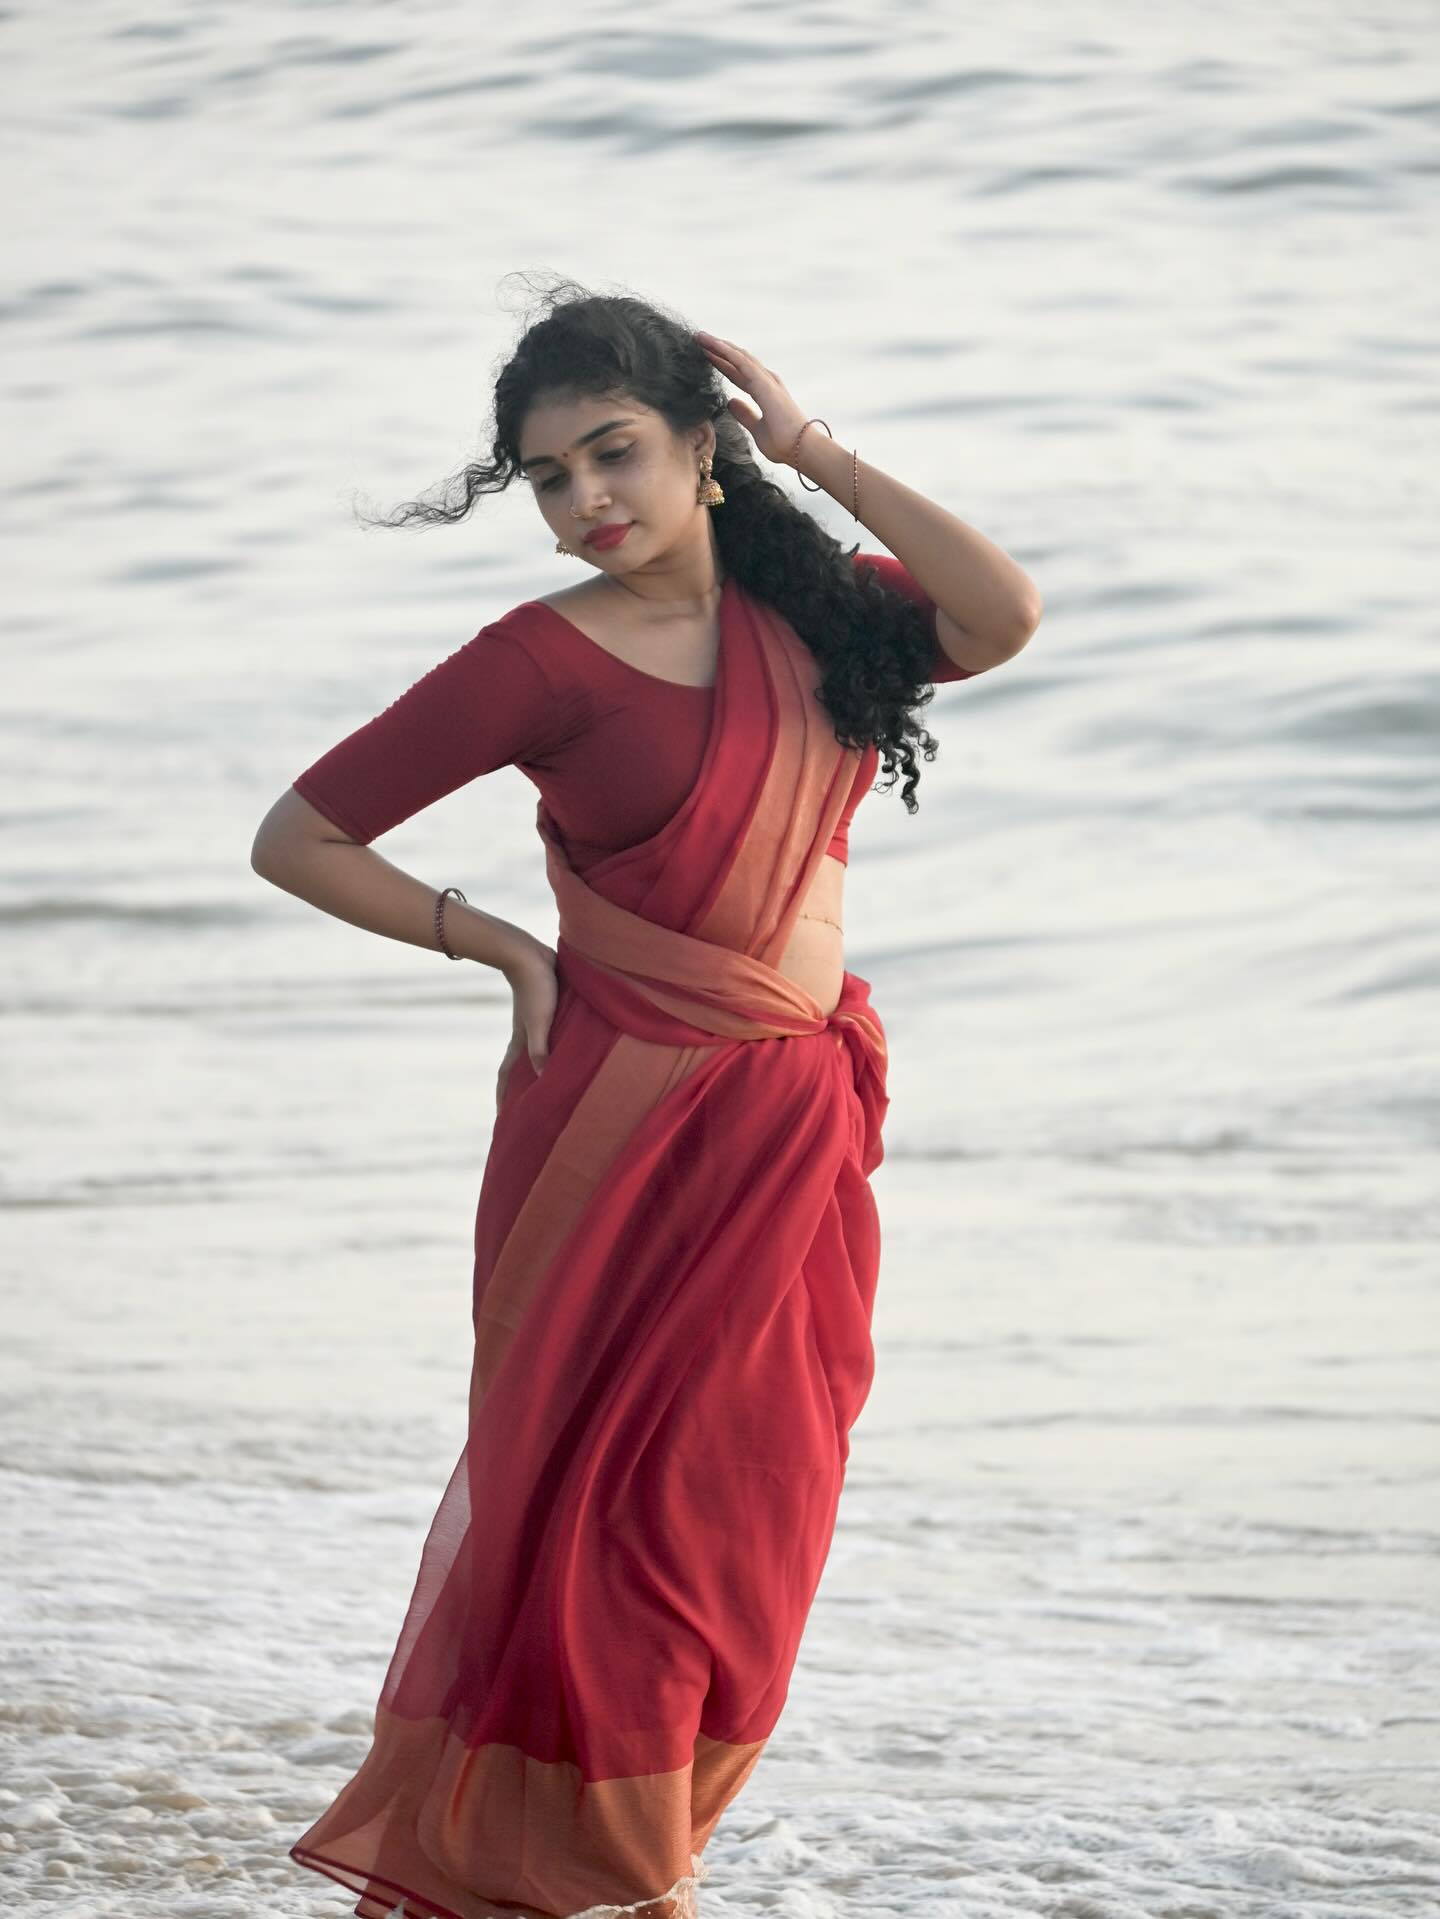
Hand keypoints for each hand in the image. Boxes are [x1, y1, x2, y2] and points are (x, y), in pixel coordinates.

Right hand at [495, 945, 557, 1115]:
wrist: (528, 955)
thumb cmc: (537, 988)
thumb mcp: (540, 1021)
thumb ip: (540, 1048)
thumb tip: (540, 1078)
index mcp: (520, 1042)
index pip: (508, 1076)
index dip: (504, 1097)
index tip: (501, 1119)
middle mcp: (525, 1036)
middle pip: (518, 1069)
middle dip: (516, 1090)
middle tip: (520, 1110)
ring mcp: (534, 1024)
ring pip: (532, 1055)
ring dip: (532, 1071)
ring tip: (539, 1087)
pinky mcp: (545, 1011)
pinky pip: (545, 1040)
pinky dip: (547, 1052)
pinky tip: (559, 1053)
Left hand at [694, 330, 811, 468]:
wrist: (802, 450)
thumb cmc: (784, 444)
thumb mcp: (757, 429)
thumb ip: (745, 415)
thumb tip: (731, 402)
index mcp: (764, 392)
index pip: (738, 374)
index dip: (722, 364)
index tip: (705, 355)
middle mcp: (766, 382)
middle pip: (737, 361)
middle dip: (718, 350)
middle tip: (699, 338)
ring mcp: (766, 381)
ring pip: (738, 357)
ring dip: (719, 346)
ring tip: (700, 336)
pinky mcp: (764, 384)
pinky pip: (742, 362)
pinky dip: (727, 352)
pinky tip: (713, 344)